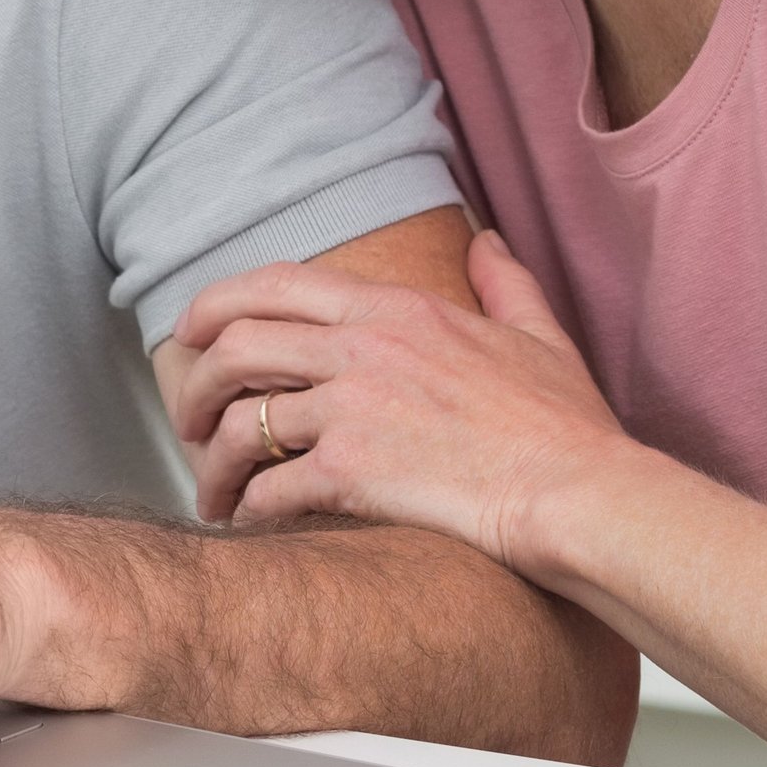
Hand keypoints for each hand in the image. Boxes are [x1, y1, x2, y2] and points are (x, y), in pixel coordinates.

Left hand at [174, 229, 634, 572]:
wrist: (579, 496)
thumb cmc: (567, 429)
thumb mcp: (538, 336)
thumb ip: (505, 283)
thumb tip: (489, 242)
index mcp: (397, 309)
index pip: (276, 284)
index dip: (217, 304)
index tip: (194, 332)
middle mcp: (363, 347)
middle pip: (235, 343)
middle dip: (195, 382)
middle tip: (188, 418)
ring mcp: (352, 407)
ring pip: (240, 422)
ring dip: (213, 462)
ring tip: (214, 491)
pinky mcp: (350, 472)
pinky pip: (267, 487)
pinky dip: (246, 509)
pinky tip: (249, 523)